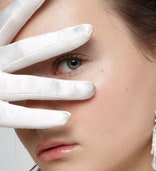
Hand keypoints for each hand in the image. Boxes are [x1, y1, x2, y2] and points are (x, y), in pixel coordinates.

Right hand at [0, 0, 94, 128]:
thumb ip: (7, 43)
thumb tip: (16, 20)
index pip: (8, 23)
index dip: (26, 7)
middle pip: (26, 51)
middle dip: (59, 40)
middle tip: (89, 31)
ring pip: (28, 86)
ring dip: (61, 89)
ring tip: (91, 90)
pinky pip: (17, 116)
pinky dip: (41, 117)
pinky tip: (66, 118)